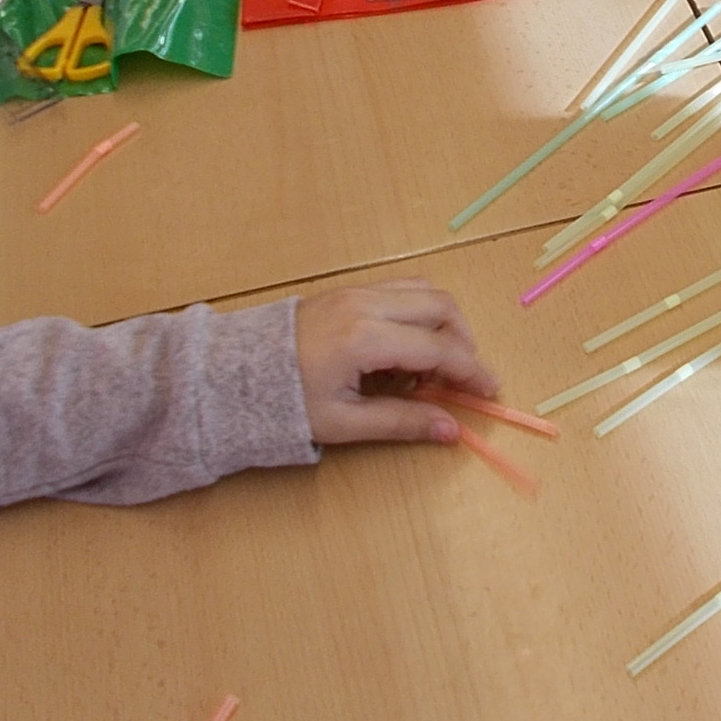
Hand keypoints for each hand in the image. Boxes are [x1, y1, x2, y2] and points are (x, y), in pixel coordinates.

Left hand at [293, 279, 497, 444]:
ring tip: (433, 368)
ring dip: (444, 324)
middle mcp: (366, 304)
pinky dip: (420, 315)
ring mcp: (357, 291)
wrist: (230, 373)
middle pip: (442, 307)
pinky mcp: (350, 290)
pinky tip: (407, 350)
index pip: (438, 347)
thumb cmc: (282, 402)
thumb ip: (401, 422)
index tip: (489, 391)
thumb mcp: (342, 422)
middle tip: (463, 379)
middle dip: (464, 342)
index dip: (471, 370)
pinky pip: (403, 290)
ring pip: (426, 291)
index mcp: (364, 337)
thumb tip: (451, 430)